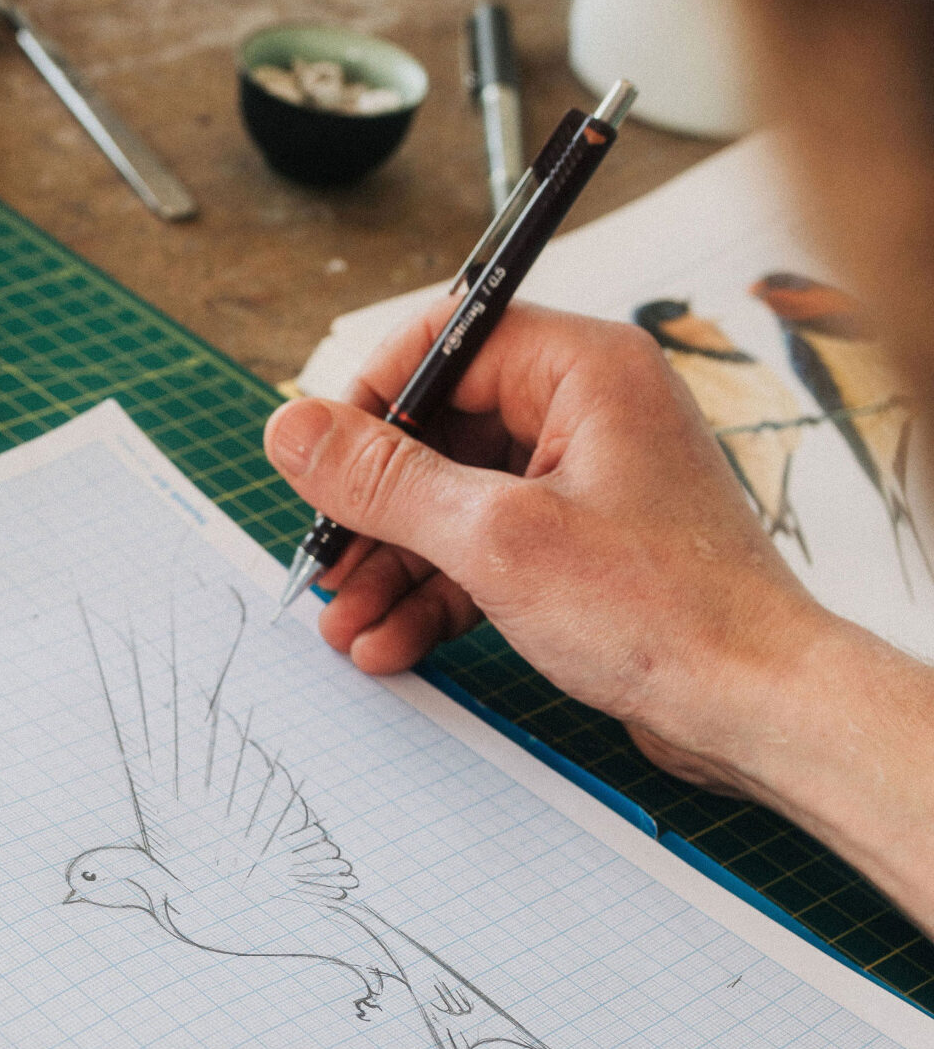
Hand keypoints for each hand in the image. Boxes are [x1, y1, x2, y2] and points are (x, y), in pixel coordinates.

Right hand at [264, 299, 933, 938]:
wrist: (754, 706)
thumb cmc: (665, 611)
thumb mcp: (496, 539)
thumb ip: (385, 481)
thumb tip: (294, 431)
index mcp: (585, 369)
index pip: (447, 342)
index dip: (370, 401)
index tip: (317, 464)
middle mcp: (588, 413)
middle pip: (442, 434)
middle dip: (373, 510)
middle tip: (324, 562)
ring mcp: (586, 486)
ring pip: (456, 505)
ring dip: (394, 566)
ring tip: (346, 624)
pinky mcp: (584, 553)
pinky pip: (487, 555)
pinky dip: (438, 597)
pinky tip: (391, 644)